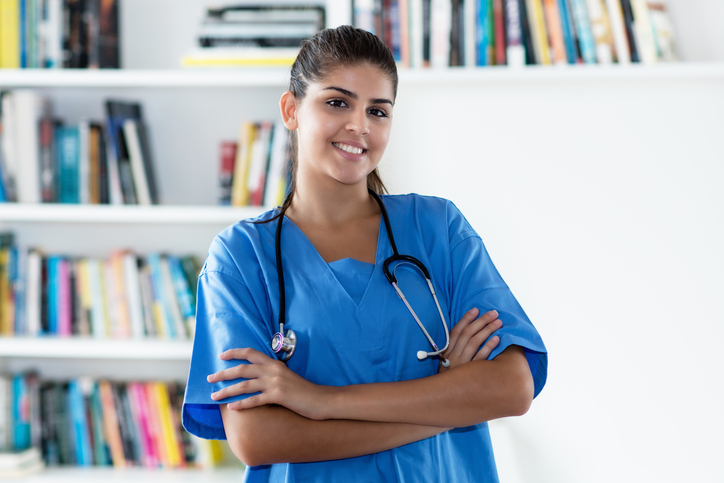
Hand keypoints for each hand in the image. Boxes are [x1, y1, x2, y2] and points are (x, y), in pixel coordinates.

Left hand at [207, 348, 331, 419]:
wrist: (321, 399)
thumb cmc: (304, 391)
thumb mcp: (287, 377)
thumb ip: (272, 375)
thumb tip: (255, 379)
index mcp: (275, 364)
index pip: (252, 353)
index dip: (235, 352)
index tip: (221, 355)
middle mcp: (273, 370)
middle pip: (243, 369)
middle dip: (224, 373)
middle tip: (209, 378)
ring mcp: (275, 383)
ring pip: (245, 385)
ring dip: (227, 390)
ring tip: (214, 396)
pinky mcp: (278, 396)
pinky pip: (255, 400)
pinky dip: (241, 404)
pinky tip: (231, 407)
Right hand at [438, 308, 500, 373]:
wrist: (443, 399)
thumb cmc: (448, 378)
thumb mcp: (446, 361)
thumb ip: (454, 348)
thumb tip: (467, 331)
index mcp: (446, 351)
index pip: (456, 330)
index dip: (466, 319)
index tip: (476, 309)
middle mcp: (453, 356)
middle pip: (468, 334)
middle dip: (481, 321)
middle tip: (493, 313)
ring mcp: (462, 365)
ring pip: (475, 342)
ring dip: (488, 330)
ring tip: (498, 323)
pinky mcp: (471, 374)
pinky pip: (481, 358)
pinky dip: (489, 347)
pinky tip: (497, 339)